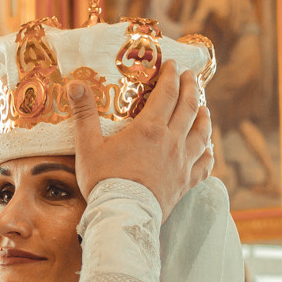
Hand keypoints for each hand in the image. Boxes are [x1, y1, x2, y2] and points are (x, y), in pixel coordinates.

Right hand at [72, 61, 214, 217]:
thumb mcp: (88, 146)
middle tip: (191, 76)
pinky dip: (207, 153)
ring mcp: (182, 163)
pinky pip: (204, 165)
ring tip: (203, 107)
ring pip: (202, 133)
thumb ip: (84, 114)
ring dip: (204, 116)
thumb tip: (74, 83)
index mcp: (150, 129)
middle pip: (189, 107)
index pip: (167, 94)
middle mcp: (172, 141)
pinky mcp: (186, 183)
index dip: (171, 76)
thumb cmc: (104, 181)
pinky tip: (207, 149)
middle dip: (191, 88)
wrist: (123, 217)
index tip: (174, 65)